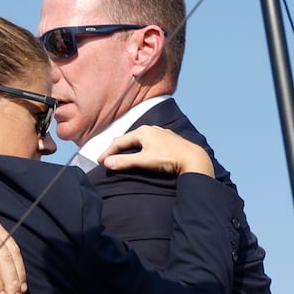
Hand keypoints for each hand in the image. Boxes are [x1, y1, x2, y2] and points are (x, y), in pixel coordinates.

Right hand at [98, 126, 213, 177]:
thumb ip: (125, 162)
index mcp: (142, 132)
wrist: (193, 158)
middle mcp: (150, 129)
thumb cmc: (168, 158)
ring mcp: (160, 133)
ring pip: (138, 139)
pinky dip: (139, 147)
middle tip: (107, 158)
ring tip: (121, 155)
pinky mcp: (167, 139)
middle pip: (128, 139)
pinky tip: (141, 152)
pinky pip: (148, 141)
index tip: (100, 161)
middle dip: (116, 148)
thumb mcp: (144, 161)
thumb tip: (106, 163)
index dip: (108, 152)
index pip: (119, 142)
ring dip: (128, 147)